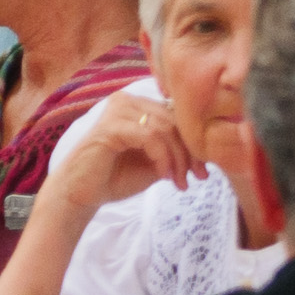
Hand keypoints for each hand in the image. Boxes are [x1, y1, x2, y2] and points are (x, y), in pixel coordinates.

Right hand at [40, 96, 203, 218]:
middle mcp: (129, 101)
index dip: (196, 143)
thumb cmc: (117, 177)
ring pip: (166, 129)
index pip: (179, 116)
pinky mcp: (109, 126)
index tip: (204, 171)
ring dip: (178, 159)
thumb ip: (178, 149)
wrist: (82, 194)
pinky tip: (163, 175)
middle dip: (191, 153)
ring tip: (178, 181)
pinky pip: (150, 137)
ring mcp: (118, 110)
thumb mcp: (157, 161)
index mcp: (140, 105)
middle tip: (197, 178)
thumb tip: (212, 147)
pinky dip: (162, 158)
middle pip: (176, 121)